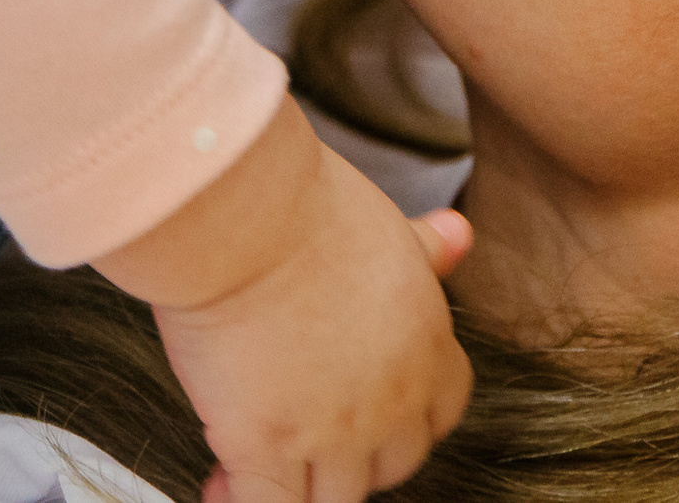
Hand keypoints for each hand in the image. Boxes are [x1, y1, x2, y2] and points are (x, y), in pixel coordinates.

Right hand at [104, 105, 473, 502]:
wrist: (244, 216)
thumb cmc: (303, 206)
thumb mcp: (384, 226)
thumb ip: (423, 250)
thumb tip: (459, 235)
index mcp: (427, 345)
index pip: (441, 413)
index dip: (405, 416)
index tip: (366, 405)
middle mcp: (394, 399)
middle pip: (394, 463)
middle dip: (356, 455)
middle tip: (306, 429)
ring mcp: (335, 434)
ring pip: (336, 500)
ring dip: (302, 486)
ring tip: (252, 458)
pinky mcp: (269, 450)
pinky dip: (239, 501)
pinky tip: (220, 481)